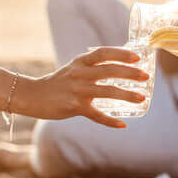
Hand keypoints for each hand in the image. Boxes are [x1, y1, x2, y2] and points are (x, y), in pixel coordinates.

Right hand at [17, 47, 147, 127]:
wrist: (32, 96)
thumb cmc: (57, 83)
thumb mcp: (73, 68)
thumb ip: (91, 66)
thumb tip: (118, 67)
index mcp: (80, 62)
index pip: (103, 53)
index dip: (121, 54)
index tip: (137, 57)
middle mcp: (80, 74)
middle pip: (109, 71)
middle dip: (130, 73)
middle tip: (145, 76)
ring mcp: (77, 91)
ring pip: (107, 92)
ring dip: (126, 95)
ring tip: (142, 98)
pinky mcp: (74, 107)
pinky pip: (96, 115)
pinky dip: (110, 121)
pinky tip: (122, 124)